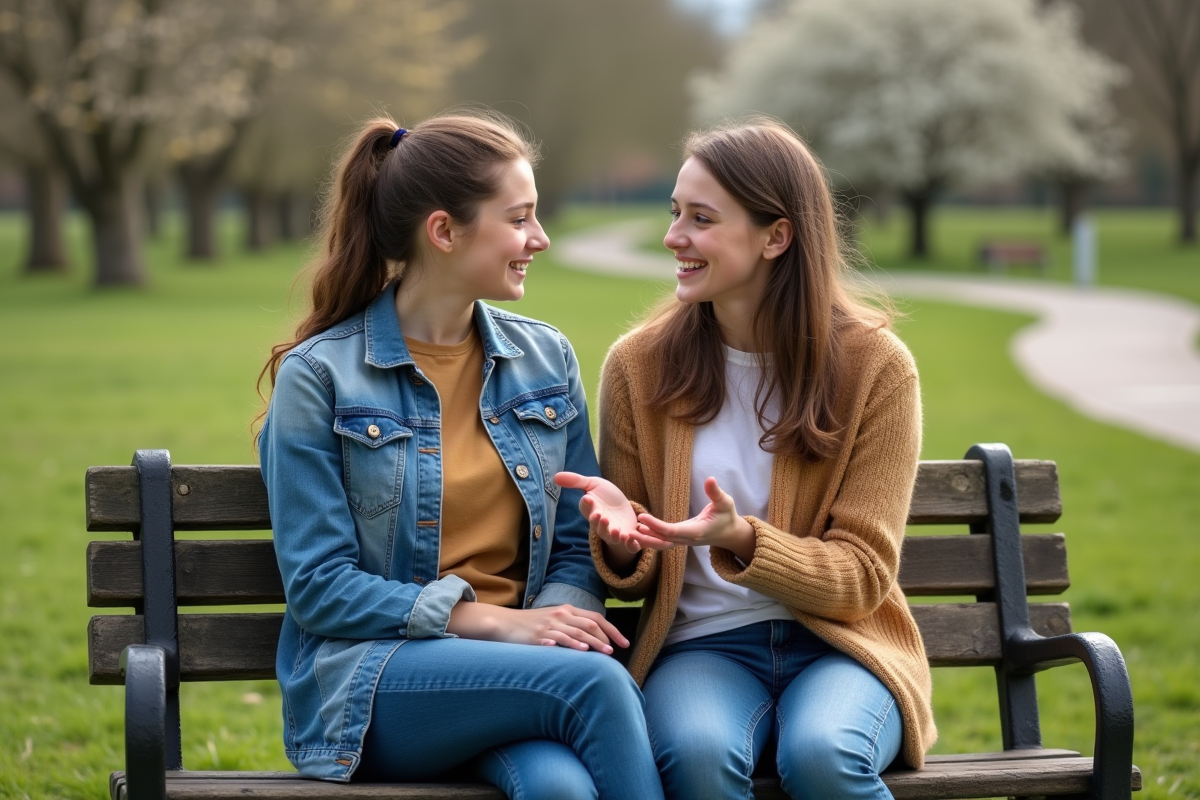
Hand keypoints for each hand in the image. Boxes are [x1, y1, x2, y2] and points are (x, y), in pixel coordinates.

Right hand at [447, 602, 628, 653]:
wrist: (503, 623)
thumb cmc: (530, 625)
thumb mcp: (553, 621)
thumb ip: (571, 627)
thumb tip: (593, 641)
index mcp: (567, 610)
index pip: (596, 618)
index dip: (612, 630)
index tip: (624, 643)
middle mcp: (561, 615)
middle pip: (590, 624)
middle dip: (606, 638)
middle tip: (617, 651)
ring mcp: (550, 625)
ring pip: (577, 632)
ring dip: (593, 643)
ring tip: (606, 653)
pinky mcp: (539, 635)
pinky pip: (557, 639)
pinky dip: (570, 644)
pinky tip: (580, 651)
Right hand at [554, 472, 660, 564]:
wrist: (622, 507)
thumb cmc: (605, 495)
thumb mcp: (593, 484)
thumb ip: (576, 481)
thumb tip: (555, 476)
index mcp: (591, 511)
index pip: (587, 509)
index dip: (588, 505)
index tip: (588, 498)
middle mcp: (601, 524)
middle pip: (598, 526)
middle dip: (599, 523)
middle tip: (602, 516)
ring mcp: (614, 532)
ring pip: (612, 538)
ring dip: (613, 536)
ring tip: (617, 531)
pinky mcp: (628, 537)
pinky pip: (629, 545)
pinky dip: (631, 545)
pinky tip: (633, 540)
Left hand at [635, 477, 755, 561]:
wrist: (729, 533)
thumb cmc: (727, 516)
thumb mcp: (725, 502)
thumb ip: (716, 492)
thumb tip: (710, 479)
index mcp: (696, 532)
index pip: (672, 531)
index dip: (656, 525)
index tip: (641, 517)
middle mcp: (687, 539)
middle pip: (662, 541)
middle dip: (645, 537)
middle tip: (626, 532)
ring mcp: (683, 541)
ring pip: (661, 543)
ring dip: (644, 539)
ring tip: (627, 532)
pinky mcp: (680, 539)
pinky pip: (663, 541)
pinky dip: (650, 538)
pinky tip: (638, 530)